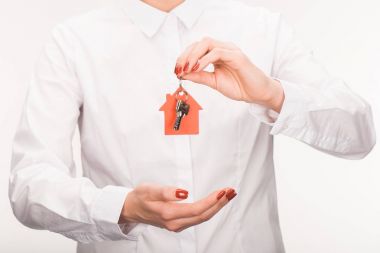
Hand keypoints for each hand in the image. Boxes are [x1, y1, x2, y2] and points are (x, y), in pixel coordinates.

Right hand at [119, 183, 235, 232]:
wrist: (131, 208)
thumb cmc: (140, 197)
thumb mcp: (149, 190)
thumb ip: (165, 192)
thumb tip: (183, 193)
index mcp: (169, 214)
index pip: (196, 209)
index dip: (211, 201)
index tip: (222, 191)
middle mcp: (175, 223)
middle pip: (203, 215)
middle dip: (219, 204)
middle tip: (231, 191)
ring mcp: (177, 225)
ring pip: (202, 217)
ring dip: (217, 206)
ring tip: (228, 195)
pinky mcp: (178, 223)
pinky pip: (198, 217)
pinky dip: (209, 209)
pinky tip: (216, 202)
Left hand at [174, 37, 284, 112]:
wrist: (256, 93)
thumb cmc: (238, 86)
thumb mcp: (213, 82)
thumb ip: (199, 77)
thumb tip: (182, 74)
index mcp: (217, 53)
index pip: (196, 48)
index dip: (184, 57)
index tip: (176, 70)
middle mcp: (223, 48)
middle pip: (199, 43)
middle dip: (186, 55)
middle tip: (179, 68)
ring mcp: (230, 50)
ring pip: (207, 43)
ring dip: (193, 55)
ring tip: (187, 68)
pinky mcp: (237, 56)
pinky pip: (217, 52)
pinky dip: (204, 60)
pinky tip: (198, 68)